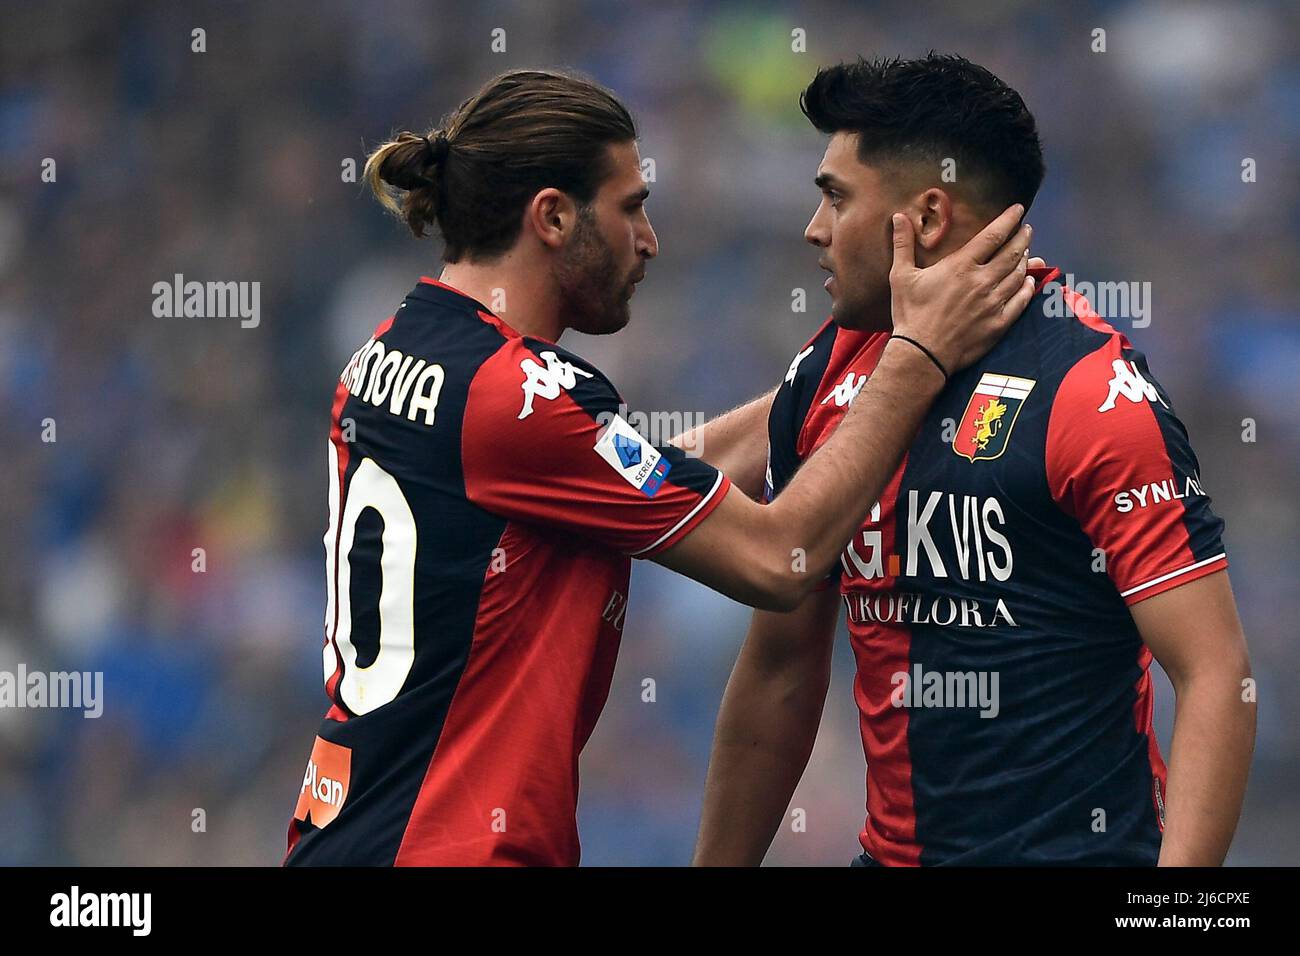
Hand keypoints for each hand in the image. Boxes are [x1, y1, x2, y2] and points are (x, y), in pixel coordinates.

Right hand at [888, 204, 1035, 374]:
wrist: (921, 354)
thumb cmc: (910, 314)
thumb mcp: (900, 276)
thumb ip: (903, 244)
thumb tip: (899, 217)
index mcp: (961, 266)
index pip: (993, 235)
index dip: (1009, 220)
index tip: (1018, 210)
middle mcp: (982, 281)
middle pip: (1012, 253)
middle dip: (1022, 237)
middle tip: (1027, 229)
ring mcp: (993, 303)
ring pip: (1018, 275)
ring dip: (1025, 260)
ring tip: (1026, 252)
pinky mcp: (998, 323)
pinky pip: (1021, 301)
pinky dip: (1028, 288)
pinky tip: (1029, 281)